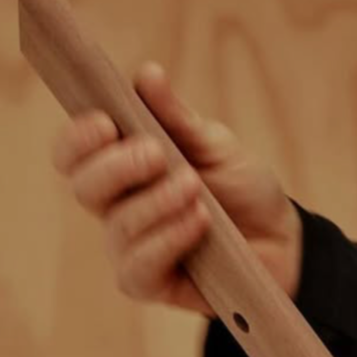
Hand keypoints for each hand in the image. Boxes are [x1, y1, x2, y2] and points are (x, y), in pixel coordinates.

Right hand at [51, 61, 301, 316]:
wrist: (281, 239)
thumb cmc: (242, 188)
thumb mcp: (216, 145)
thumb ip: (178, 118)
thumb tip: (146, 73)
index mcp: (124, 164)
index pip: (74, 152)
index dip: (78, 138)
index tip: (105, 122)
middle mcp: (117, 205)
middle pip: (84, 187)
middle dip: (118, 166)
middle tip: (158, 154)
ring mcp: (130, 246)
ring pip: (117, 226)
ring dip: (157, 203)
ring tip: (196, 190)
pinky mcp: (149, 283)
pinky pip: (138, 267)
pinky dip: (168, 239)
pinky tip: (200, 223)